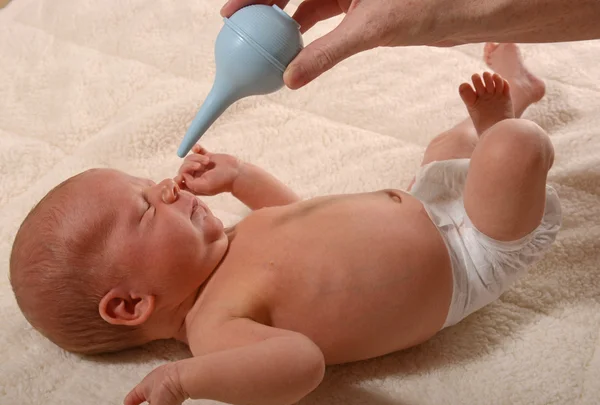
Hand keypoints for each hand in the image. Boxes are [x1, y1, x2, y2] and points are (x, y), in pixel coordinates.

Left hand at [176, 144, 241, 195]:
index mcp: (194, 186)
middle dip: (190, 165)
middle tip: (200, 166)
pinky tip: (197, 148)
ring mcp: (200, 166)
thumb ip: (190, 183)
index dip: (178, 178)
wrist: (236, 172)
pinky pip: (196, 150)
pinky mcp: (206, 157)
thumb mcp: (204, 186)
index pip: (180, 182)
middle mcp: (196, 176)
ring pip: (189, 158)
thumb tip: (183, 174)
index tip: (183, 175)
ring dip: (197, 158)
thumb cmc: (221, 181)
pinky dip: (196, 148)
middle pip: (183, 168)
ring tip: (207, 161)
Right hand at [221, 0, 437, 88]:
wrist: (463, 11)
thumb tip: (291, 78)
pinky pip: (321, 21)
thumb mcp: (370, 29)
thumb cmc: (426, 5)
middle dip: (263, 9)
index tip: (232, 13)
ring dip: (283, 27)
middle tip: (239, 30)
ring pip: (304, 6)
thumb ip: (327, 53)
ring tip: (262, 49)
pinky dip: (306, 38)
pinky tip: (291, 54)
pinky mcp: (356, 8)